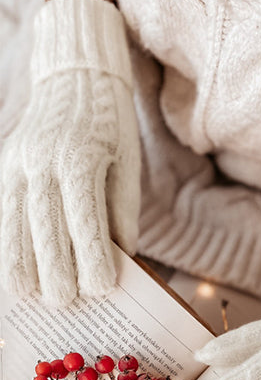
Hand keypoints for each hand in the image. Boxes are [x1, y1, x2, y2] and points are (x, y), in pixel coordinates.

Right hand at [0, 0, 139, 306]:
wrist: (73, 76)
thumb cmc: (110, 127)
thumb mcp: (127, 164)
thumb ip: (122, 213)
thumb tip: (123, 260)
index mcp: (80, 159)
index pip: (84, 220)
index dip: (92, 259)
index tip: (101, 288)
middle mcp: (41, 162)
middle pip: (44, 230)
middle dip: (55, 272)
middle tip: (66, 302)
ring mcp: (15, 165)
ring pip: (11, 226)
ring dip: (22, 266)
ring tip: (33, 295)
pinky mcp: (3, 169)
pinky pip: (0, 215)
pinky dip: (6, 245)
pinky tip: (15, 271)